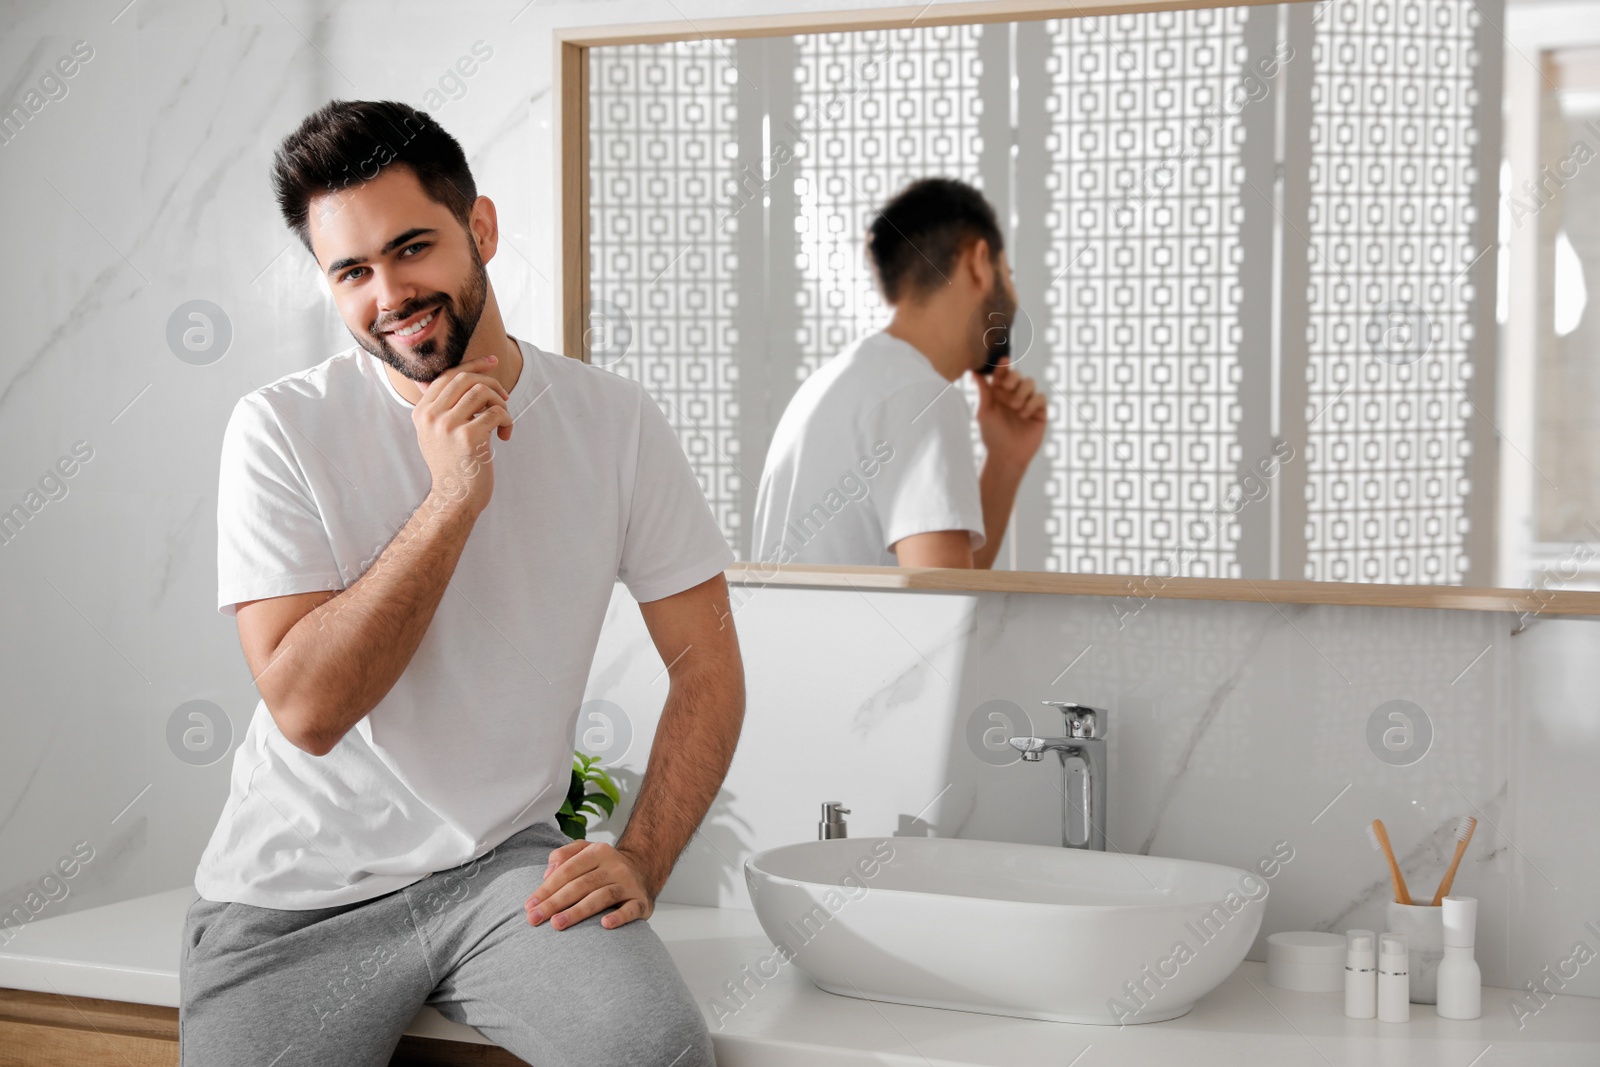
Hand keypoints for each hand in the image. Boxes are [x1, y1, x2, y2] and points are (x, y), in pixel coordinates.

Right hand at [412, 353, 513, 512]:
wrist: (455, 497)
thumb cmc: (453, 464)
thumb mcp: (435, 433)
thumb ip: (438, 407)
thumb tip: (442, 376)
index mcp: (422, 412)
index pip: (448, 376)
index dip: (473, 365)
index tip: (493, 362)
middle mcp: (431, 416)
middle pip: (466, 379)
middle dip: (491, 383)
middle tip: (504, 398)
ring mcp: (447, 426)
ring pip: (482, 392)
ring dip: (500, 403)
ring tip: (503, 421)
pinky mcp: (468, 437)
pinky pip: (496, 413)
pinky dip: (507, 420)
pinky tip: (505, 436)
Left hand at [525, 840, 654, 930]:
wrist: (644, 869)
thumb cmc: (605, 866)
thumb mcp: (585, 851)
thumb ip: (563, 855)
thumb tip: (547, 873)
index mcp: (598, 852)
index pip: (567, 870)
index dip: (546, 888)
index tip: (529, 906)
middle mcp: (614, 866)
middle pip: (581, 885)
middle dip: (555, 902)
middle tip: (535, 919)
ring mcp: (628, 884)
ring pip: (601, 897)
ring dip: (578, 911)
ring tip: (557, 924)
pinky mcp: (641, 901)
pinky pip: (630, 909)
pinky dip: (619, 917)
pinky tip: (605, 925)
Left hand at [973, 356, 1046, 474]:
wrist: (1006, 455)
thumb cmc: (992, 435)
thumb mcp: (984, 411)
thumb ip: (983, 391)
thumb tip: (973, 372)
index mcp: (999, 393)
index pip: (1002, 374)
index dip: (1003, 366)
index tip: (1003, 361)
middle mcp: (1014, 395)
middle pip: (1018, 374)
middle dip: (1014, 377)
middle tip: (1008, 388)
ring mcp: (1027, 402)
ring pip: (1030, 383)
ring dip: (1022, 392)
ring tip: (1015, 407)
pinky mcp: (1039, 411)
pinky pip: (1040, 397)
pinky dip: (1032, 403)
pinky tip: (1024, 415)